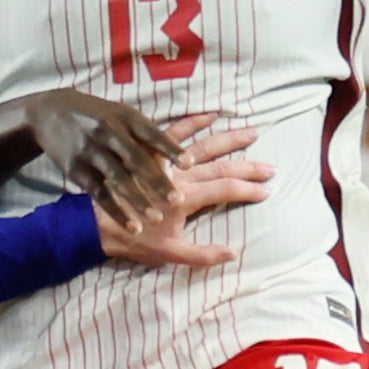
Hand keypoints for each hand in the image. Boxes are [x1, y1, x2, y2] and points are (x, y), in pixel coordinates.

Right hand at [23, 88, 184, 228]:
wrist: (50, 112)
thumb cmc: (98, 116)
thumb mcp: (120, 114)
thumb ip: (145, 134)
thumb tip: (178, 154)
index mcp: (125, 117)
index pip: (152, 134)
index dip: (170, 149)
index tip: (190, 164)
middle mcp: (108, 133)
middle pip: (136, 160)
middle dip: (157, 181)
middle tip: (177, 201)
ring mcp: (90, 151)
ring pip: (117, 179)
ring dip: (138, 201)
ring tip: (157, 220)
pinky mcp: (76, 169)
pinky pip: (100, 194)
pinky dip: (117, 211)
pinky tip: (132, 226)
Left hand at [96, 115, 269, 268]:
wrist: (98, 223)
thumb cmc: (134, 240)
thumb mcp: (169, 254)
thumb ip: (202, 254)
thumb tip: (233, 253)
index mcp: (185, 200)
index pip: (226, 190)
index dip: (249, 190)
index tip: (268, 190)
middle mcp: (179, 177)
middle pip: (221, 166)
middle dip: (249, 166)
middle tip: (270, 166)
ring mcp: (166, 162)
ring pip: (203, 145)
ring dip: (229, 138)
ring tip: (251, 133)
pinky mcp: (153, 152)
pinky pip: (174, 131)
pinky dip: (193, 121)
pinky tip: (211, 113)